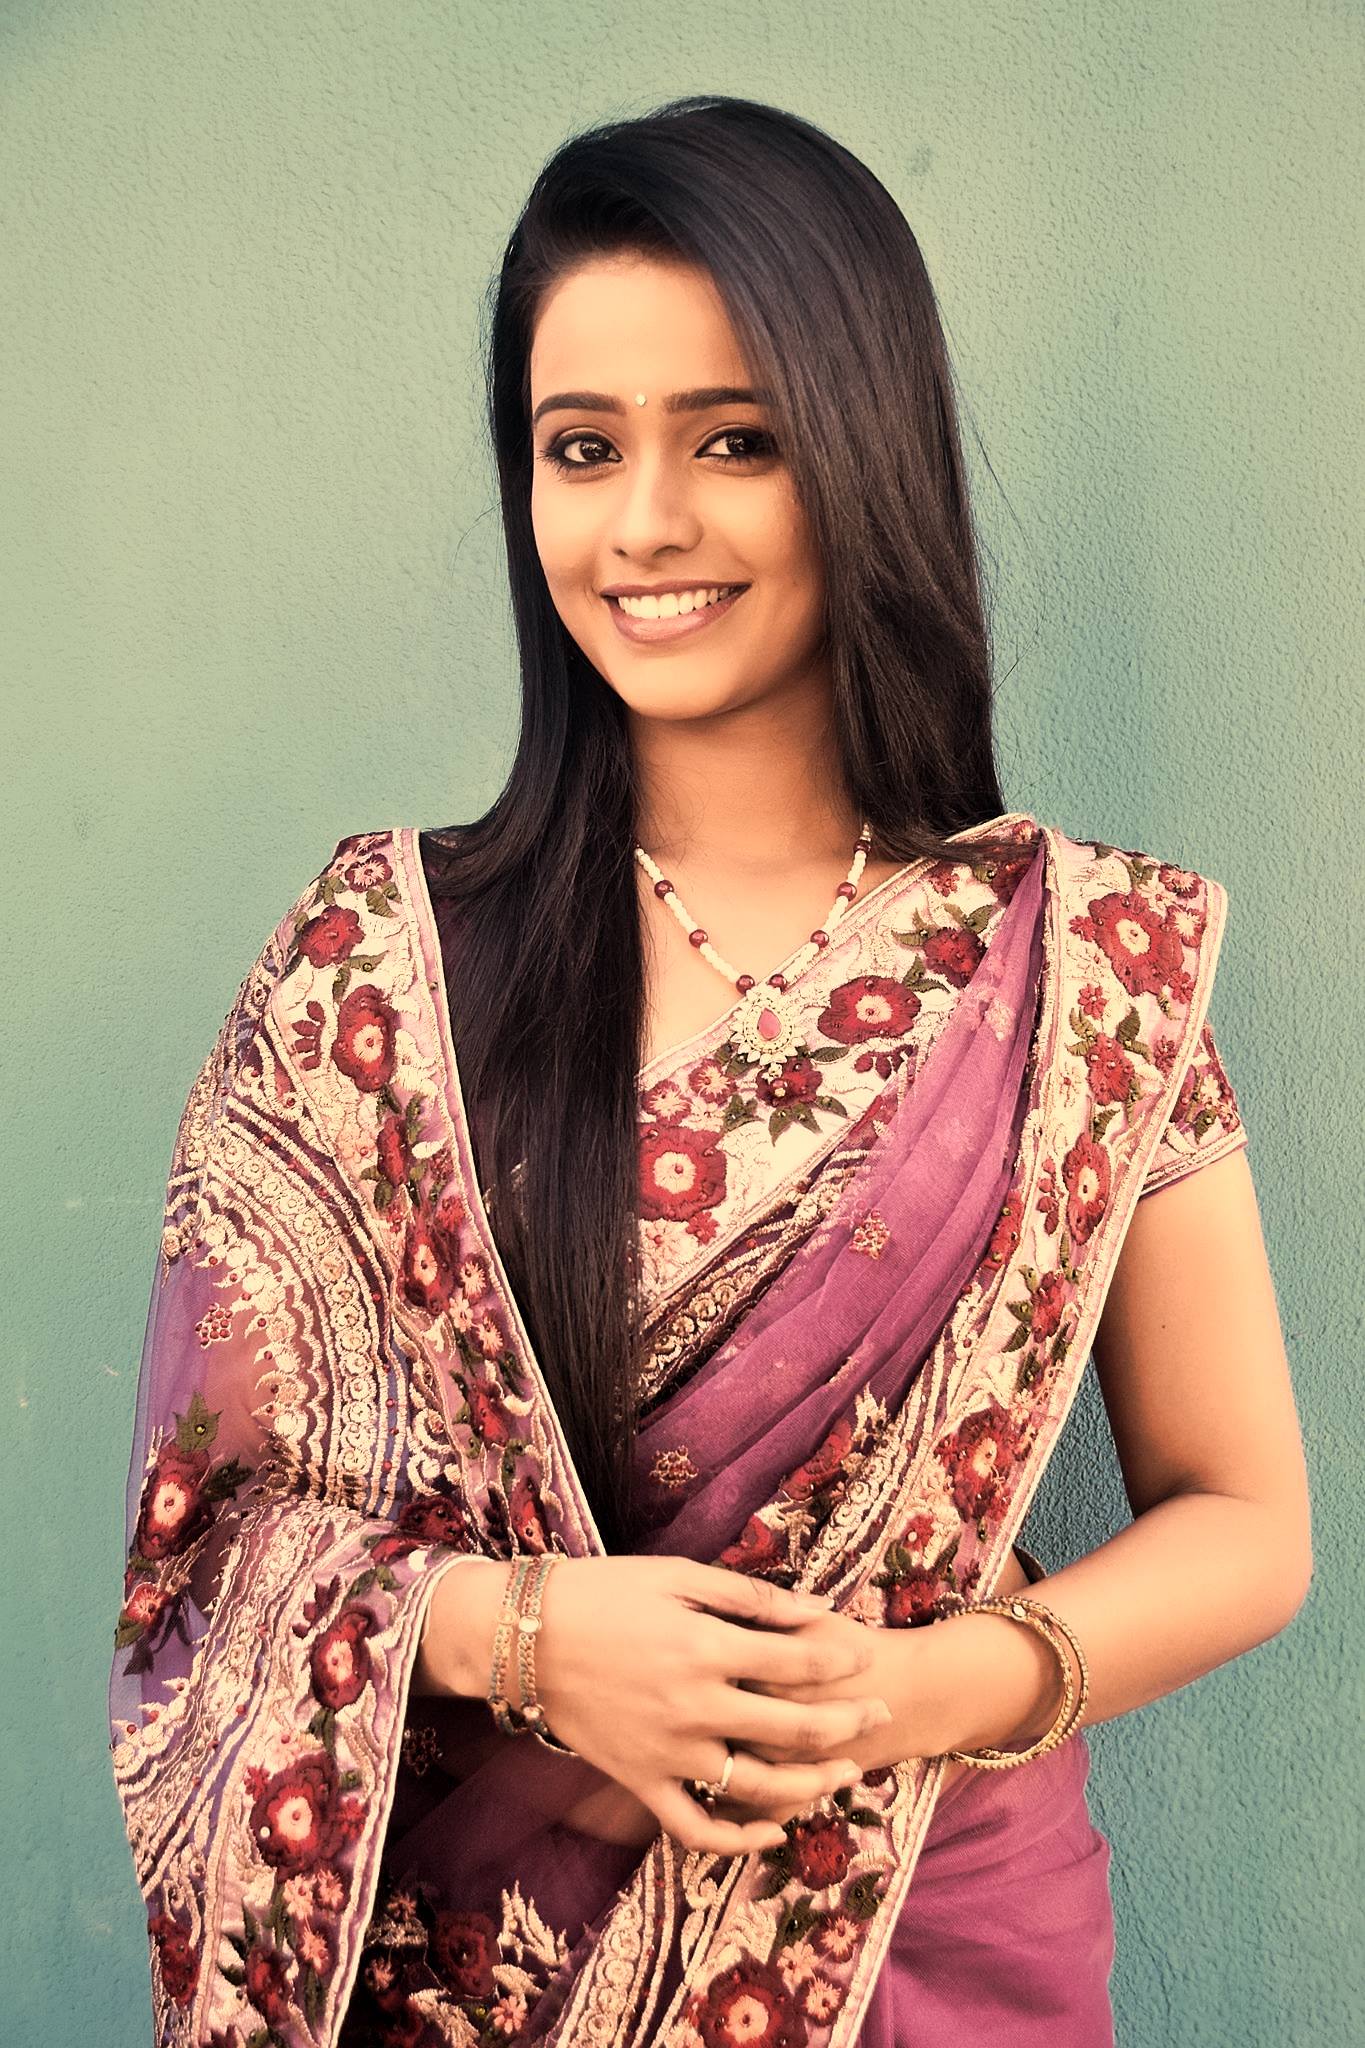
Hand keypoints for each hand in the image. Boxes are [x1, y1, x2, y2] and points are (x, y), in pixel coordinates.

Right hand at [529, 1557, 893, 1855]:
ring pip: (758, 1786)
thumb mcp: (677, 1574)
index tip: (866, 1657)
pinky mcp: (640, 1782)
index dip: (842, 1660)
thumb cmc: (603, 1592)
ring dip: (813, 1784)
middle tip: (881, 1713)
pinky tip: (773, 1831)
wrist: (523, 1637)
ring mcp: (668, 1752)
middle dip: (848, 1720)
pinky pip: (697, 1827)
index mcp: (705, 1646)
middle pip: (794, 1727)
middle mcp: (695, 1706)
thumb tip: (814, 1611)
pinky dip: (739, 1839)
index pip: (799, 1660)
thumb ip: (748, 1597)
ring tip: (848, 1773)